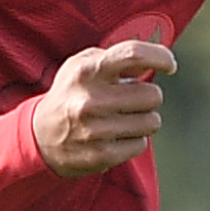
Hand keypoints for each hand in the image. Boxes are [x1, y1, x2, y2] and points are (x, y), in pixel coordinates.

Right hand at [30, 38, 175, 177]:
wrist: (40, 137)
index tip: (169, 65)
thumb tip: (157, 59)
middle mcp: (91, 99)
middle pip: (152, 94)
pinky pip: (141, 144)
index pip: (134, 54)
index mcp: (88, 71)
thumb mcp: (84, 66)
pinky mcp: (102, 155)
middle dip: (148, 97)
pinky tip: (115, 137)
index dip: (160, 57)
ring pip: (152, 122)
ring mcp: (96, 130)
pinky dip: (133, 140)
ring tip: (122, 119)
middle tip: (132, 101)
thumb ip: (118, 57)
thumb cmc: (71, 94)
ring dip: (143, 120)